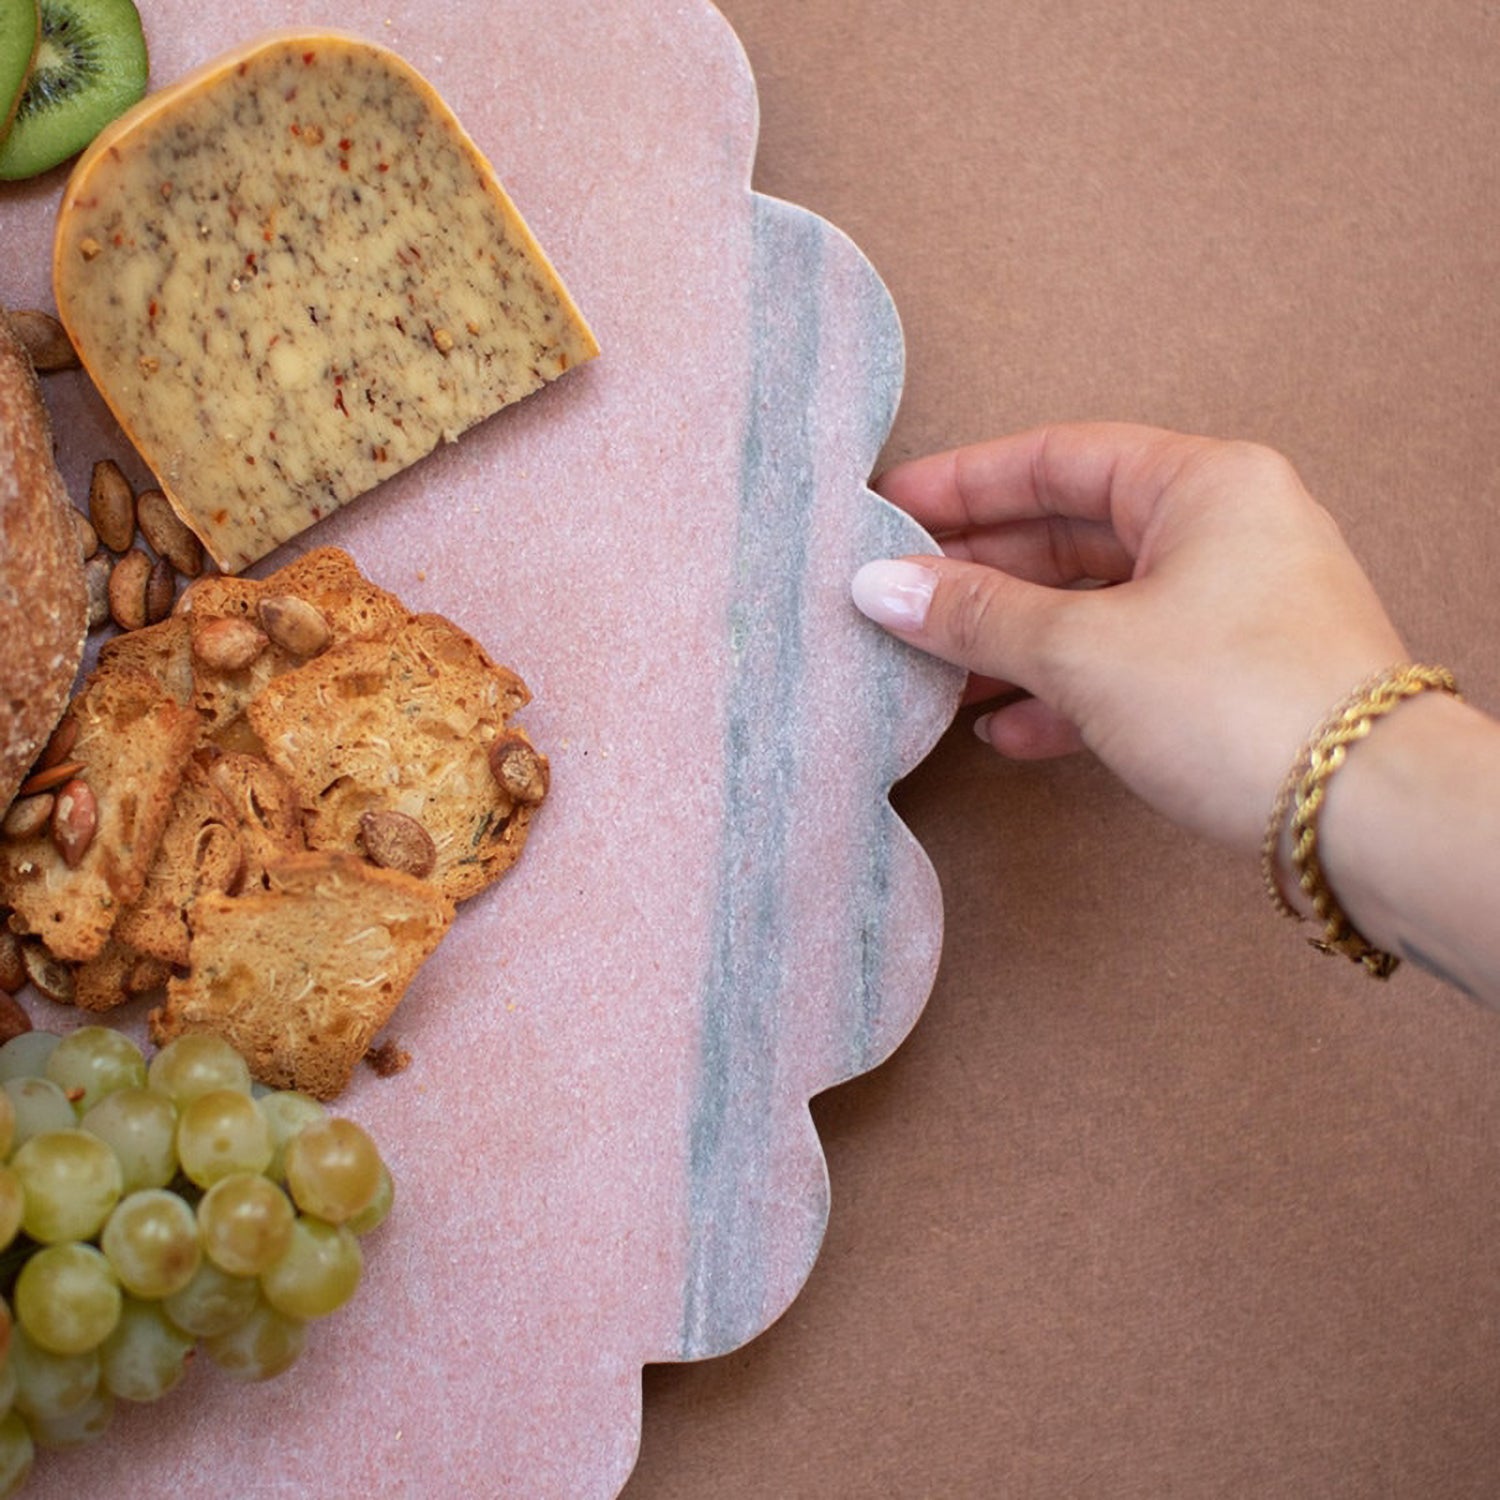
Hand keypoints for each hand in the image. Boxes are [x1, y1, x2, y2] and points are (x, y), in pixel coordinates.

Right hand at [853, 423, 1406, 854]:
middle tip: (898, 598)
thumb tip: (881, 585)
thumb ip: (977, 615)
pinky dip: (1064, 693)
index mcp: (1203, 484)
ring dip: (1013, 642)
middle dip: (979, 574)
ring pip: (1095, 607)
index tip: (889, 510)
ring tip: (935, 672)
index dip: (962, 484)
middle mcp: (1224, 532)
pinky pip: (1126, 666)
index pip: (1055, 459)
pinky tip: (1009, 731)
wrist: (1370, 817)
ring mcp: (1232, 608)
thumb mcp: (1085, 650)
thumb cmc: (1244, 703)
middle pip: (1070, 534)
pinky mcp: (1232, 679)